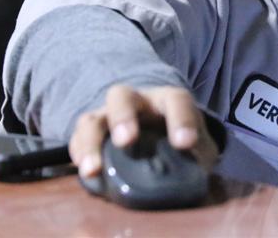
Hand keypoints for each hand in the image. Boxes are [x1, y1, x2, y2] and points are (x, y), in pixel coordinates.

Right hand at [69, 84, 219, 177]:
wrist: (157, 132)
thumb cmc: (180, 137)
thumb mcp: (198, 146)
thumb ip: (200, 157)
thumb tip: (199, 180)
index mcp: (168, 100)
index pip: (176, 100)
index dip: (181, 120)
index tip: (185, 144)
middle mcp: (136, 102)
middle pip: (123, 97)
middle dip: (123, 117)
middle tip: (126, 140)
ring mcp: (109, 116)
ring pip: (93, 118)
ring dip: (91, 142)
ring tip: (93, 169)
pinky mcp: (91, 134)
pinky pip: (77, 139)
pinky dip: (79, 155)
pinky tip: (85, 172)